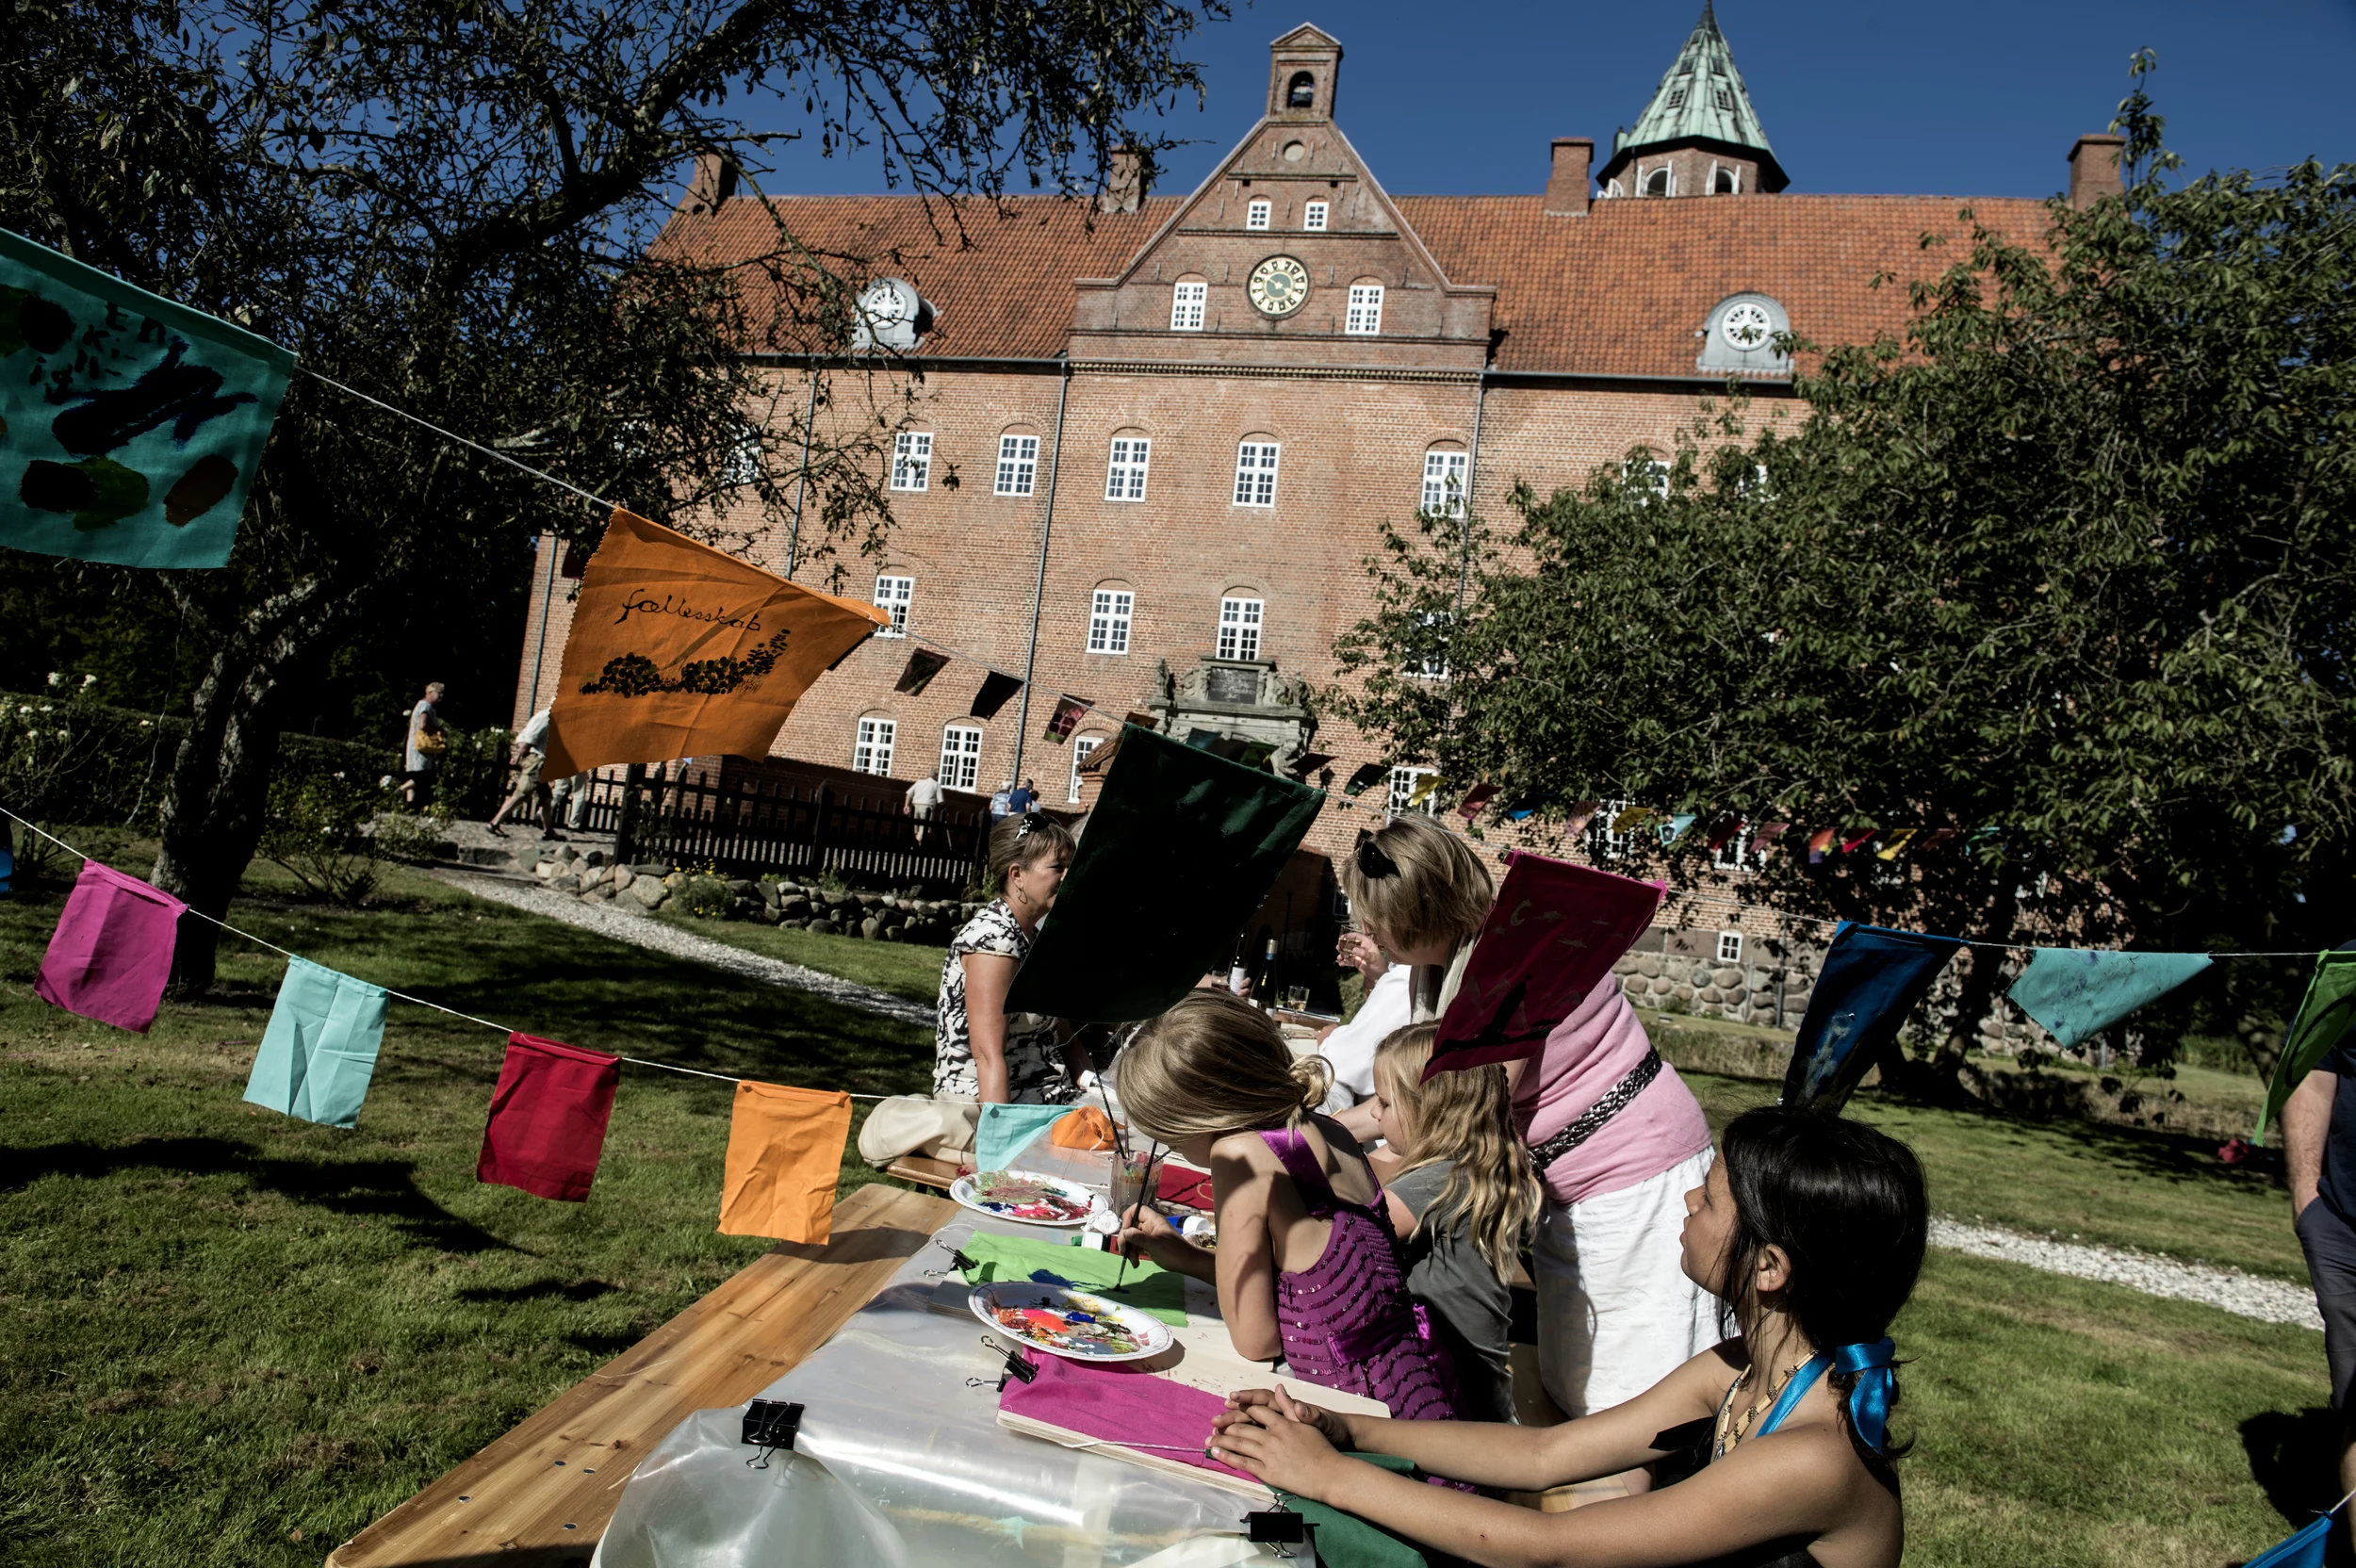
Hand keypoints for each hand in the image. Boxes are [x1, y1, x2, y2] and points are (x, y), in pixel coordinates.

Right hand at [1115, 1203, 1181, 1264]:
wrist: (1187, 1263)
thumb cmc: (1173, 1252)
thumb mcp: (1155, 1245)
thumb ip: (1139, 1237)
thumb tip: (1125, 1231)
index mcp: (1153, 1220)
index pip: (1137, 1209)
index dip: (1129, 1216)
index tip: (1126, 1230)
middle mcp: (1150, 1226)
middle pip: (1131, 1225)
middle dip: (1126, 1238)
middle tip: (1124, 1251)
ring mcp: (1149, 1236)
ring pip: (1132, 1237)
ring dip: (1129, 1249)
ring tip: (1133, 1261)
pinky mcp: (1149, 1246)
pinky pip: (1136, 1246)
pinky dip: (1134, 1254)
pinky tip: (1135, 1263)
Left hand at [1207, 1388, 1347, 1496]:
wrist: (1329, 1474)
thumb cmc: (1321, 1448)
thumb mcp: (1307, 1424)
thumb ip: (1290, 1406)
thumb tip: (1279, 1388)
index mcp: (1282, 1423)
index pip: (1257, 1410)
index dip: (1242, 1407)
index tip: (1229, 1405)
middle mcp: (1272, 1437)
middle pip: (1243, 1427)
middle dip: (1226, 1424)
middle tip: (1213, 1423)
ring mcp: (1268, 1455)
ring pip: (1240, 1444)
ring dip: (1222, 1440)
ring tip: (1209, 1438)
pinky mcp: (1267, 1472)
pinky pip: (1243, 1463)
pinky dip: (1228, 1456)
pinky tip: (1217, 1453)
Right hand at [1336, 932, 1386, 982]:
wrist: (1381, 976)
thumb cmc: (1379, 964)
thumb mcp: (1372, 958)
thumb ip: (1363, 953)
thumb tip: (1353, 949)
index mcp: (1367, 944)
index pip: (1358, 937)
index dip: (1350, 936)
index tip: (1342, 937)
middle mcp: (1362, 948)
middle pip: (1351, 944)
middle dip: (1343, 946)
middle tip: (1338, 948)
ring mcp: (1358, 955)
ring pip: (1348, 953)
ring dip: (1343, 955)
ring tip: (1338, 957)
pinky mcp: (1356, 962)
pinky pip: (1348, 960)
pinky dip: (1344, 962)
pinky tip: (1341, 963)